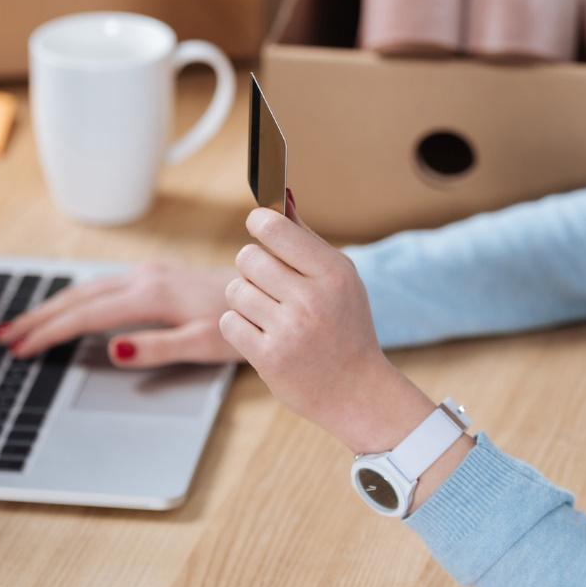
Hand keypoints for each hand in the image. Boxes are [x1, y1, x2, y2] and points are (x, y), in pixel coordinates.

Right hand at [0, 262, 241, 367]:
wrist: (267, 289)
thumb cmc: (241, 320)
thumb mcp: (203, 342)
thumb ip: (158, 347)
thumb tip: (115, 350)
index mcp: (150, 295)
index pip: (86, 315)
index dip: (50, 333)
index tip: (20, 349)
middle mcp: (144, 279)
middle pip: (78, 298)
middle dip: (39, 318)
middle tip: (4, 338)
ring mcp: (148, 276)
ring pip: (87, 289)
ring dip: (52, 307)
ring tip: (21, 326)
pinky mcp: (154, 278)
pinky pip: (102, 287)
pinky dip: (75, 300)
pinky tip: (65, 310)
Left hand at [219, 189, 435, 454]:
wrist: (356, 390)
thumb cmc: (345, 327)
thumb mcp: (340, 279)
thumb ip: (306, 238)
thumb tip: (281, 195)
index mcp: (333, 273)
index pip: (274, 229)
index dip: (258, 224)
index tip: (258, 228)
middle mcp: (312, 299)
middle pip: (248, 257)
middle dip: (251, 267)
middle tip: (267, 282)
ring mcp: (289, 330)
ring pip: (235, 290)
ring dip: (244, 298)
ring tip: (268, 311)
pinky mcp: (268, 357)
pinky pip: (229, 322)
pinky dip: (239, 325)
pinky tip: (261, 332)